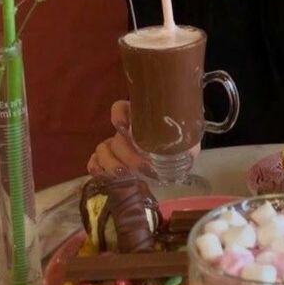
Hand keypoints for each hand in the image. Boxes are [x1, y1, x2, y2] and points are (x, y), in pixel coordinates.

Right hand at [86, 100, 201, 174]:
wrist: (170, 166)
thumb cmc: (177, 149)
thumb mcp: (185, 143)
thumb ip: (187, 142)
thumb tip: (189, 150)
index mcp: (141, 119)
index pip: (121, 108)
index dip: (119, 115)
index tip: (124, 126)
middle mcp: (125, 131)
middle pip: (117, 137)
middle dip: (128, 154)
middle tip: (143, 167)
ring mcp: (114, 146)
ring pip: (103, 150)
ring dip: (112, 163)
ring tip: (126, 175)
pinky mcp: (107, 162)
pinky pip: (94, 162)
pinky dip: (96, 168)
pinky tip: (105, 176)